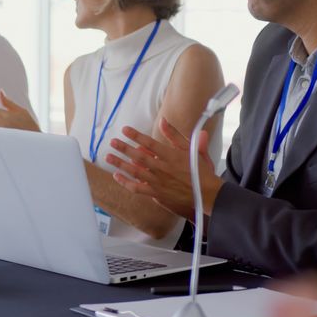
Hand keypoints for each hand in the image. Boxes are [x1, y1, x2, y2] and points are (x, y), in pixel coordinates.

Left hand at [104, 118, 221, 221]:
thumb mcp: (192, 149)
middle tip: (112, 142)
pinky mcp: (156, 193)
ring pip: (134, 171)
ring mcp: (158, 182)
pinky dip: (125, 182)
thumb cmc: (200, 171)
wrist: (207, 194)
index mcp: (171, 156)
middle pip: (139, 156)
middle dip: (124, 148)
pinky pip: (137, 188)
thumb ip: (176, 135)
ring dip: (120, 163)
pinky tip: (116, 176)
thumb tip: (164, 121)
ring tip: (108, 156)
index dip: (135, 136)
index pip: (149, 143)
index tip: (124, 130)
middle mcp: (162, 168)